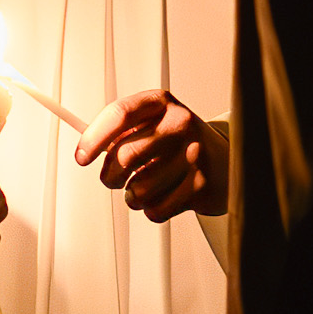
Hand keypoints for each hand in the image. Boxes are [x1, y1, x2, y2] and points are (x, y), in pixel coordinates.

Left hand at [74, 90, 228, 220]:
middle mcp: (181, 123)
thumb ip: (122, 132)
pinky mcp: (202, 185)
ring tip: (142, 189)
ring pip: (138, 188)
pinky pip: (156, 209)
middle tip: (113, 179)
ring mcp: (194, 154)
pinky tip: (162, 198)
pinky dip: (150, 210)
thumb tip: (85, 150)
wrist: (231, 160)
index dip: (94, 138)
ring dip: (132, 196)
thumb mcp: (155, 124)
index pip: (119, 114)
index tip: (81, 157)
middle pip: (125, 155)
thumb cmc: (178, 144)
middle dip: (110, 175)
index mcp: (162, 103)